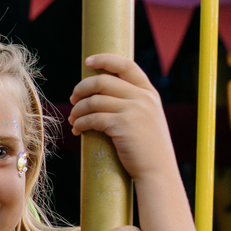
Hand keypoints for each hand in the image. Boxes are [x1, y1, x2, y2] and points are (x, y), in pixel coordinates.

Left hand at [69, 54, 174, 180]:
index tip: (88, 61)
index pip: (126, 65)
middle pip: (102, 81)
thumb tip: (100, 92)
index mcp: (149, 93)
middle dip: (81, 89)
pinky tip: (77, 129)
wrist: (157, 171)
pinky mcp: (122, 125)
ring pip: (93, 100)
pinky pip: (92, 118)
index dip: (105, 60)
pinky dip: (80, 123)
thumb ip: (131, 102)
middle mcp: (143, 98)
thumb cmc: (146, 147)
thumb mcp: (146, 118)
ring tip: (73, 120)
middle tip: (73, 100)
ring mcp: (134, 110)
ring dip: (77, 110)